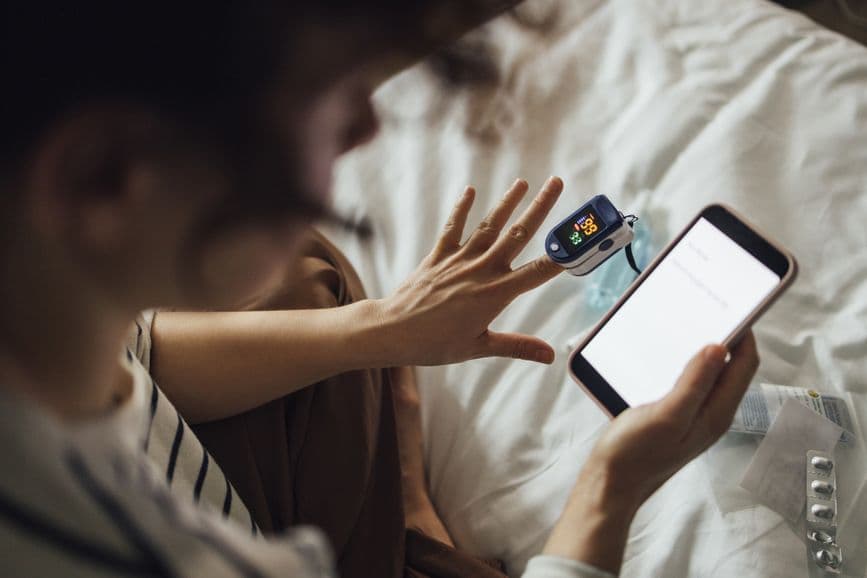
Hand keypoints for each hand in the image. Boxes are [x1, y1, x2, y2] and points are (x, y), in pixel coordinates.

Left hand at [374, 177, 564, 366]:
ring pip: (489, 225)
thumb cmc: (435, 344)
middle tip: (557, 183)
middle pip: (517, 234)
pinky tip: (470, 190)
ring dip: (507, 202)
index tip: (581, 238)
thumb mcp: (479, 348)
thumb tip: (550, 355)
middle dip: (540, 207)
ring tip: (523, 182)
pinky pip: (452, 228)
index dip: (561, 254)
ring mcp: (459, 260)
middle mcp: (481, 271)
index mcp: (495, 294)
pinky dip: (461, 209)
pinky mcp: (438, 256)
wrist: (392, 331)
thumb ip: (517, 346)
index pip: (537, 271)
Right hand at [544, 332, 758, 571]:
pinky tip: (664, 357)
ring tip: (686, 327)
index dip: (744, 334)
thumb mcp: (666, 415)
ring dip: (701, 351)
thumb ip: (694, 382)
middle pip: (730, 368)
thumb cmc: (634, 454)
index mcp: (716, 412)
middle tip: (706, 312)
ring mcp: (693, 416)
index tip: (732, 308)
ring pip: (708, 374)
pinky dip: (682, 365)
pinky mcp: (673, 417)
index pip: (745, 364)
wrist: (609, 484)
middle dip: (725, 339)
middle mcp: (710, 414)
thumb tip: (718, 348)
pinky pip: (688, 383)